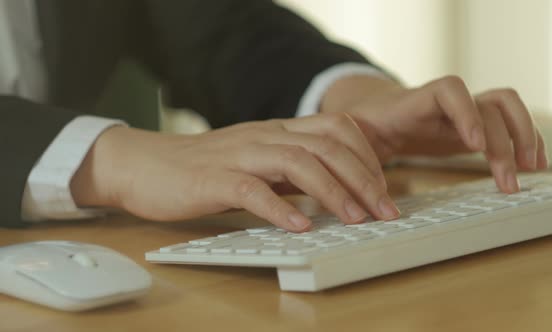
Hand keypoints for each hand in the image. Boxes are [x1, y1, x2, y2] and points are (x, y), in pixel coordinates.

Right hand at [70, 114, 399, 231]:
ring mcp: (239, 155)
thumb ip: (292, 171)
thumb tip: (335, 191)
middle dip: (363, 178)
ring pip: (298, 162)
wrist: (146, 164)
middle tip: (385, 211)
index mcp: (278, 131)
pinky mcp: (214, 179)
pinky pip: (253, 190)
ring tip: (354, 219)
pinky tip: (300, 226)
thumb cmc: (205, 168)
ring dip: (333, 192)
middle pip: (327, 145)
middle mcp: (264, 137)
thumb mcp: (258, 163)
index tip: (384, 190)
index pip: (336, 130)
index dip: (368, 158)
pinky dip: (280, 208)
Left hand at [321, 75, 547, 193]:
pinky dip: (524, 139)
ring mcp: (461, 113)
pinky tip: (531, 164)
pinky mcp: (472, 126)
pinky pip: (508, 123)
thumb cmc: (360, 128)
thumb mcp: (350, 137)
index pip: (448, 90)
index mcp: (414, 103)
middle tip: (507, 178)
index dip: (465, 112)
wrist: (372, 115)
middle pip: (488, 104)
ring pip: (506, 107)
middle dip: (504, 140)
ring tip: (532, 168)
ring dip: (525, 135)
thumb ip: (353, 154)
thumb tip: (357, 192)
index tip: (474, 143)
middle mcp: (444, 104)